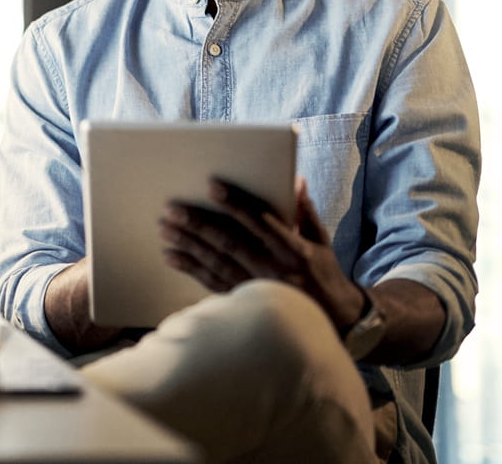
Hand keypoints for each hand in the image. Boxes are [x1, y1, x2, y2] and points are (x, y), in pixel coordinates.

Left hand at [158, 176, 365, 331]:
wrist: (335, 320)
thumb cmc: (325, 274)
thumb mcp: (321, 241)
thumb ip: (304, 211)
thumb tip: (295, 179)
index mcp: (294, 251)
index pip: (260, 222)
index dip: (235, 204)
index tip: (212, 186)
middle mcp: (274, 270)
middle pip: (230, 242)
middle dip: (199, 224)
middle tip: (173, 208)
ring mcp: (258, 289)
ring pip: (217, 263)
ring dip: (188, 245)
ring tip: (166, 229)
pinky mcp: (246, 303)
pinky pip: (213, 284)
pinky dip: (191, 269)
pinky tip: (172, 257)